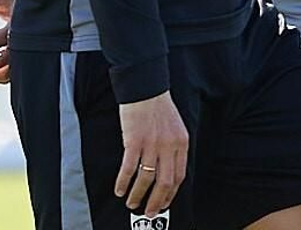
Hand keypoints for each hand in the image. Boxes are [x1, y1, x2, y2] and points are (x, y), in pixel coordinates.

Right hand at [115, 90, 188, 218]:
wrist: (145, 87)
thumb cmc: (158, 107)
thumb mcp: (175, 127)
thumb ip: (174, 149)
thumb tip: (167, 172)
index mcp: (181, 143)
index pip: (179, 176)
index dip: (171, 194)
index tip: (164, 205)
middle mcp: (169, 146)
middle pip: (165, 182)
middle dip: (157, 202)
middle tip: (150, 213)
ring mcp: (152, 143)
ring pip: (147, 178)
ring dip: (138, 195)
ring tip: (131, 203)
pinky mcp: (134, 140)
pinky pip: (129, 168)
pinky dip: (124, 182)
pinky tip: (119, 190)